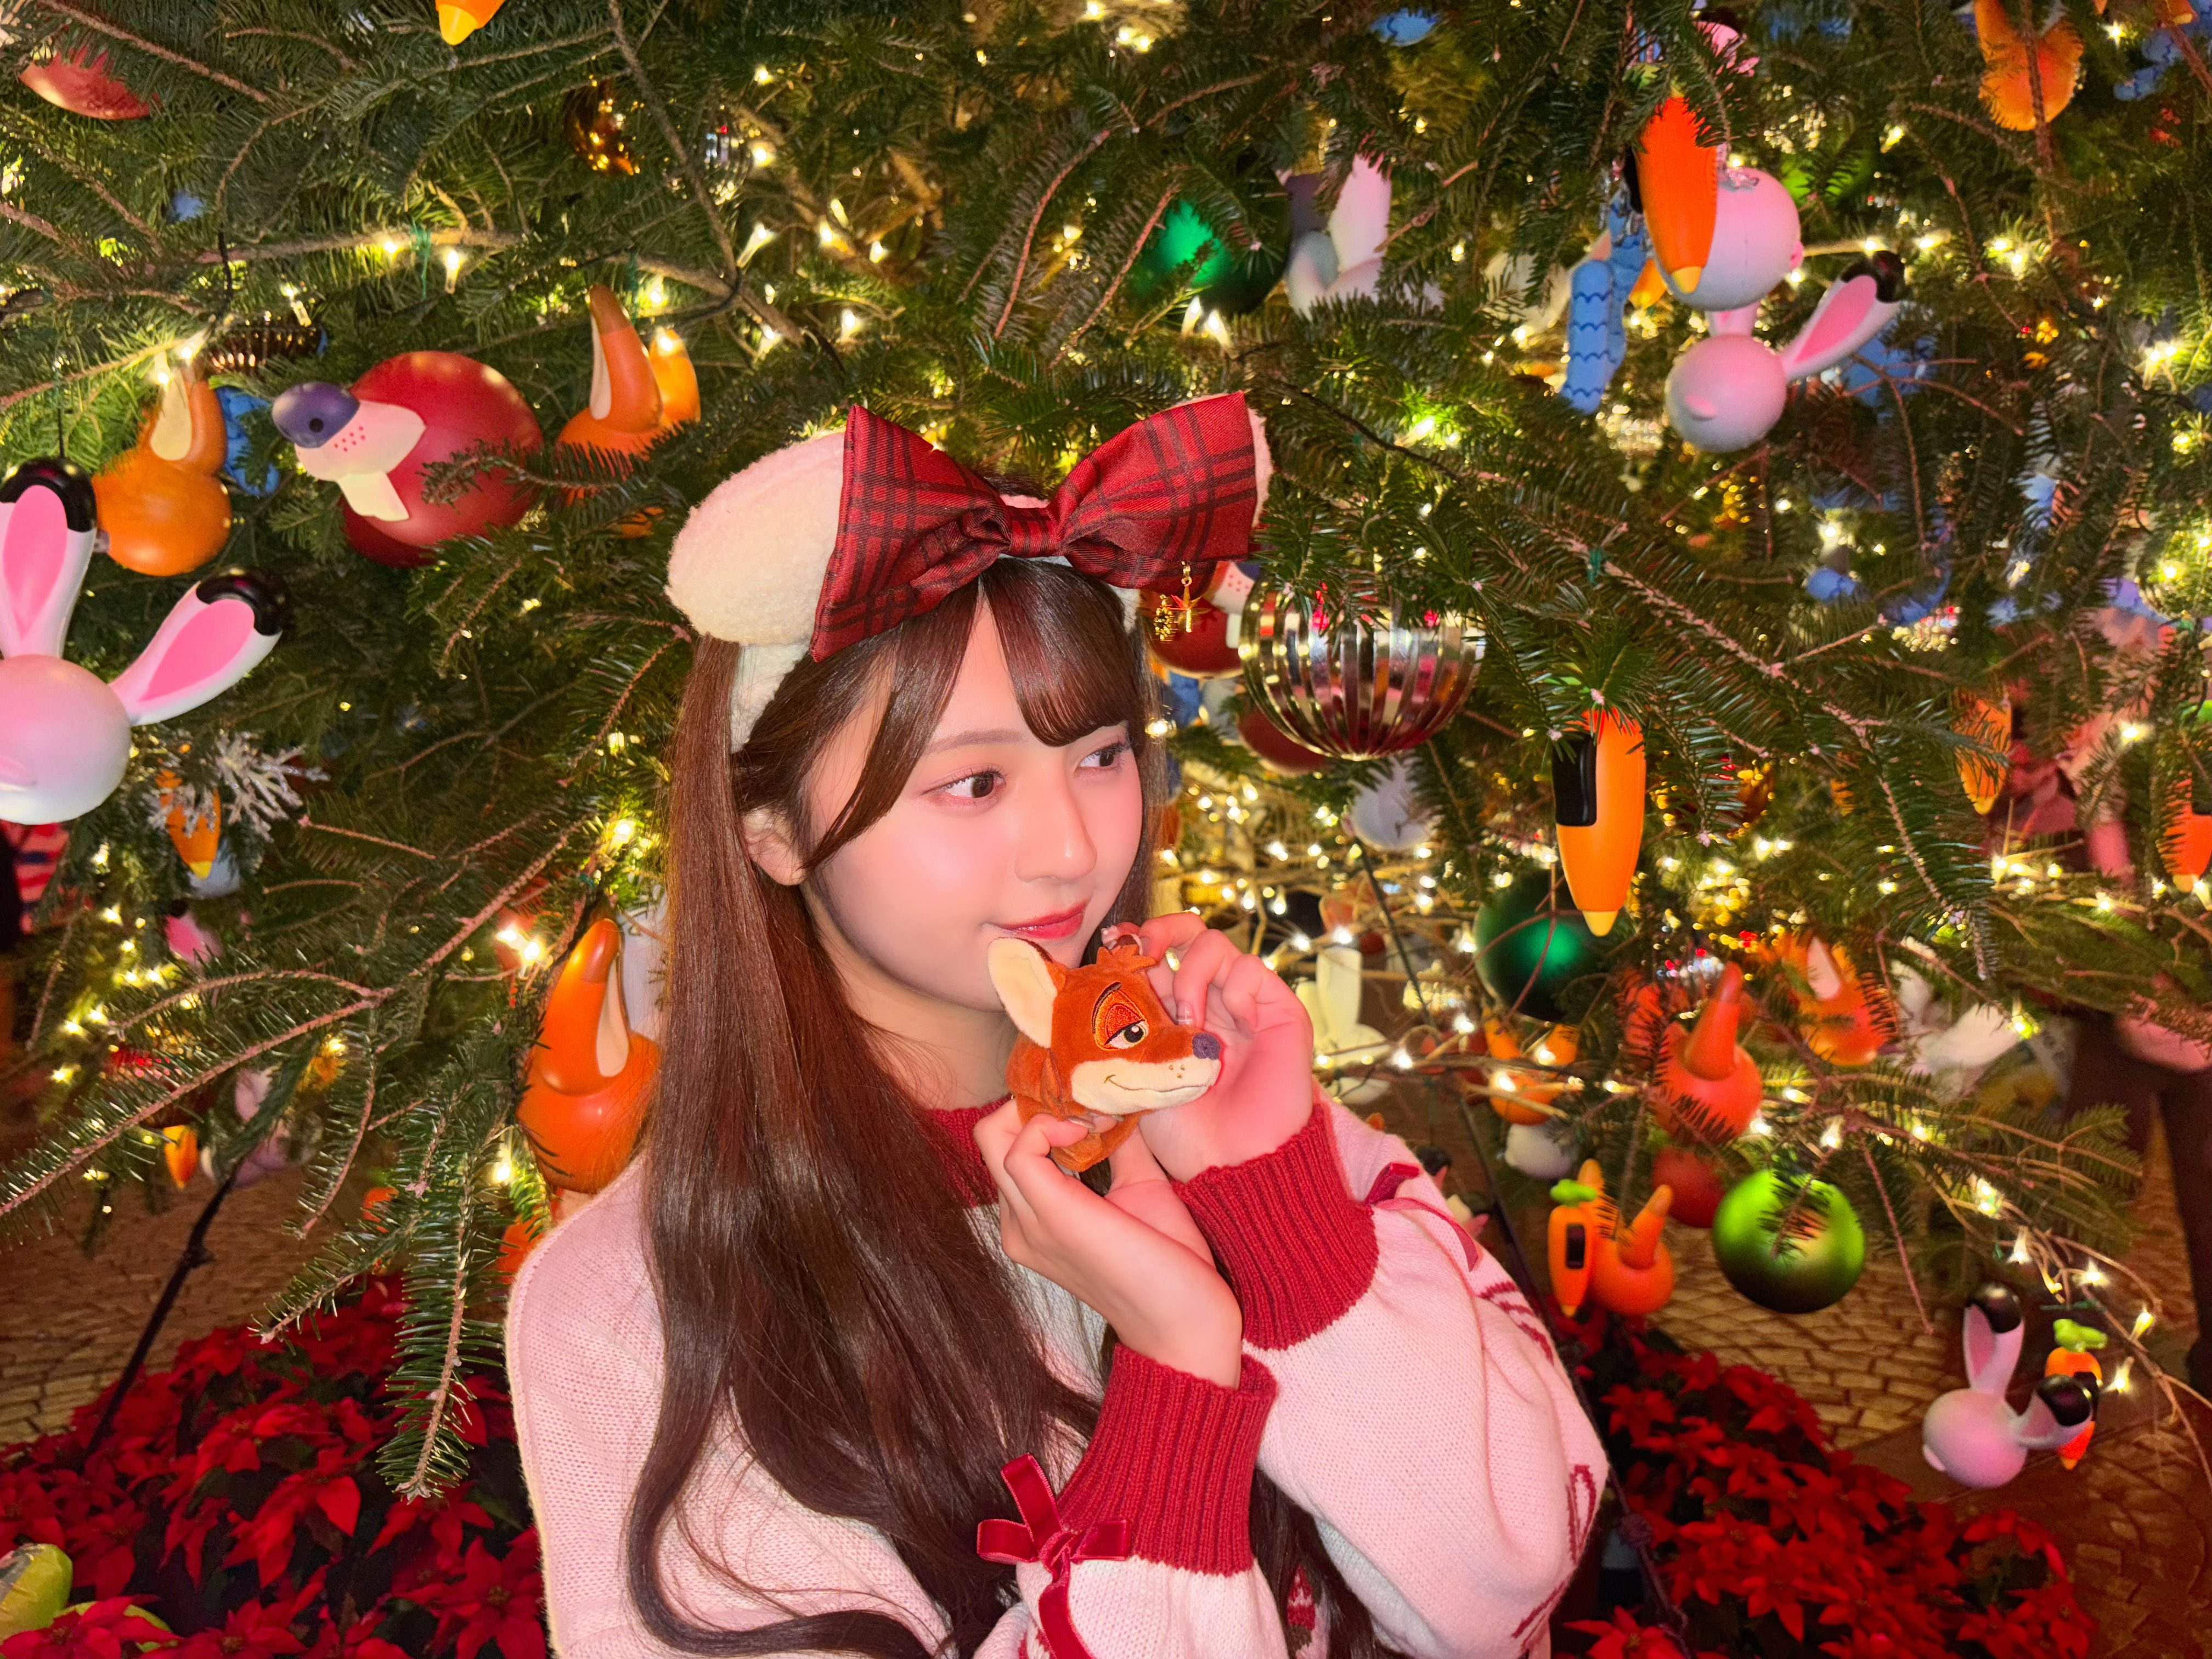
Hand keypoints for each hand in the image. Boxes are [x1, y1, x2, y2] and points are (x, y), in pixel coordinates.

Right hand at [975, 1100, 1242, 1385]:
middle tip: (1086, 1102)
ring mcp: (1027, 1224)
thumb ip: (1119, 1145)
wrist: (1186, 1323)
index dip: (1043, 1109)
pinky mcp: (1051, 1217)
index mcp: (1032, 1221)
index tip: (1094, 1104)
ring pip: (994, 1137)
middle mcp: (1018, 1225)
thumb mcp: (1138, 1186)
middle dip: (1036, 1102)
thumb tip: (1117, 1099)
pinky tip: (1088, 1129)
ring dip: (1045, 1109)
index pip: (1007, 1146)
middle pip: (990, 1136)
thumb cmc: (1169, 1264)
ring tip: (1095, 1118)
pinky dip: (1050, 1124)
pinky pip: (1020, 1149)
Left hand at [1105, 913, 1315, 1181]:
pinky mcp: (1279, 1011)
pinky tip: (1228, 1029)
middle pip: (1189, 931)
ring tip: (1188, 1022)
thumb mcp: (1136, 1076)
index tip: (1115, 944)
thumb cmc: (1184, 1135)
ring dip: (1192, 976)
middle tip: (1146, 950)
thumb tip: (1078, 994)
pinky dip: (1235, 989)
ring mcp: (1244, 1004)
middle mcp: (1210, 1000)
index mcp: (1173, 1013)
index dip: (1136, 940)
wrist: (1232, 1164)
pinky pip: (1252, 970)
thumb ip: (1118, 1034)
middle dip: (1163, 929)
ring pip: (1216, 944)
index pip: (1156, 953)